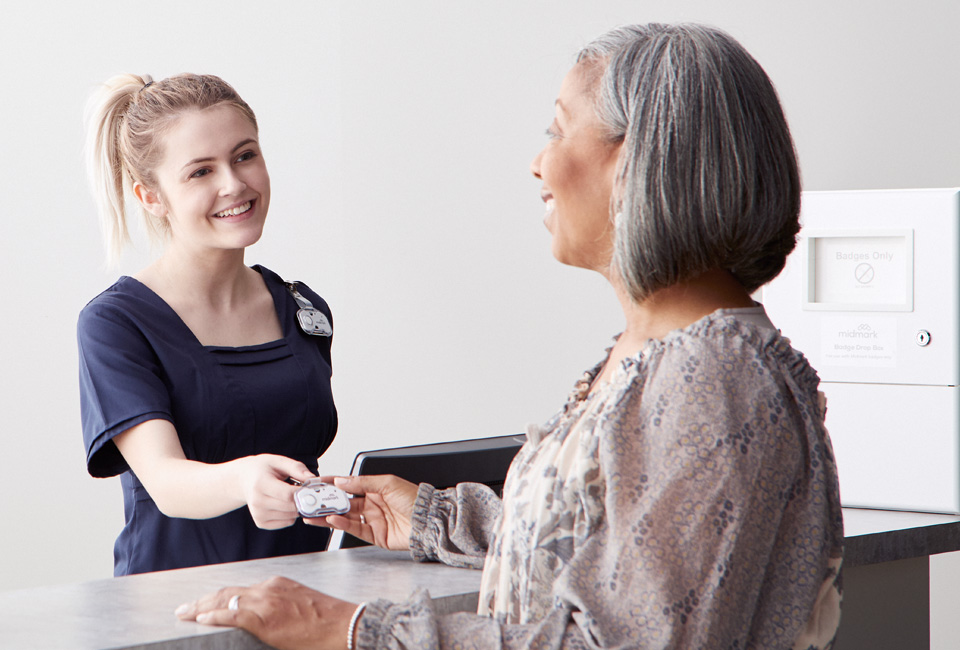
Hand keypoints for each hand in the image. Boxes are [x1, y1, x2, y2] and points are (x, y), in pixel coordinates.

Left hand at [176, 576, 356, 649]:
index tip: (205, 605)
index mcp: (276, 584)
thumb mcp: (299, 606)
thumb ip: (279, 608)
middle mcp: (268, 588)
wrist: (342, 624)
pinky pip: (232, 615)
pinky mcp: (265, 618)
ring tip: (185, 614)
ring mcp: (266, 602)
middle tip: (184, 609)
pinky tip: (200, 620)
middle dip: (203, 601)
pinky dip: (214, 616)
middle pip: (227, 593)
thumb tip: (265, 621)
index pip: (239, 591)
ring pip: (225, 601)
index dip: (218, 598)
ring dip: (201, 608)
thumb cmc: (326, 620)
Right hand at [235, 455, 315, 529]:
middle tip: (304, 490)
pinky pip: (287, 522)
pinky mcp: (261, 523)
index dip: (303, 492)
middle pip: (291, 507)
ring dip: (297, 507)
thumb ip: (297, 469)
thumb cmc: (263, 469)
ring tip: (290, 495)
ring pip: (291, 517)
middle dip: (303, 500)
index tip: (311, 487)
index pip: (288, 495)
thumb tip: (313, 479)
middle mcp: (257, 502)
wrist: (243, 479)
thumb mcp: (279, 461)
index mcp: (261, 484)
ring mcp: (258, 514)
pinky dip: (291, 514)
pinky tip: (285, 503)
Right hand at [306, 475, 417, 550]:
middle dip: (327, 503)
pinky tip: (333, 519)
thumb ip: (363, 483)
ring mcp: (373, 521)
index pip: (349, 486)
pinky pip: (355, 529)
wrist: (428, 521)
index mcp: (376, 490)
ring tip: (315, 514)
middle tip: (311, 501)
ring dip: (330, 515)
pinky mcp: (375, 536)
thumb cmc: (415, 500)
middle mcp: (373, 505)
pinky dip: (342, 524)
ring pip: (346, 517)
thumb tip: (342, 480)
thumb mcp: (388, 483)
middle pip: (345, 503)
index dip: (333, 485)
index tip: (318, 484)